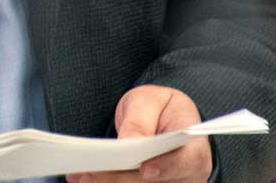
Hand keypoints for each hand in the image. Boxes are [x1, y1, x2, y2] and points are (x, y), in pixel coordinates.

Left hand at [67, 86, 211, 182]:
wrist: (163, 119)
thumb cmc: (159, 107)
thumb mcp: (149, 101)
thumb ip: (141, 120)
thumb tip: (129, 142)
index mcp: (194, 147)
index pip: (188, 161)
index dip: (167, 167)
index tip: (144, 170)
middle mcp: (188, 176)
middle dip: (122, 178)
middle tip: (90, 172)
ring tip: (81, 177)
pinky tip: (85, 179)